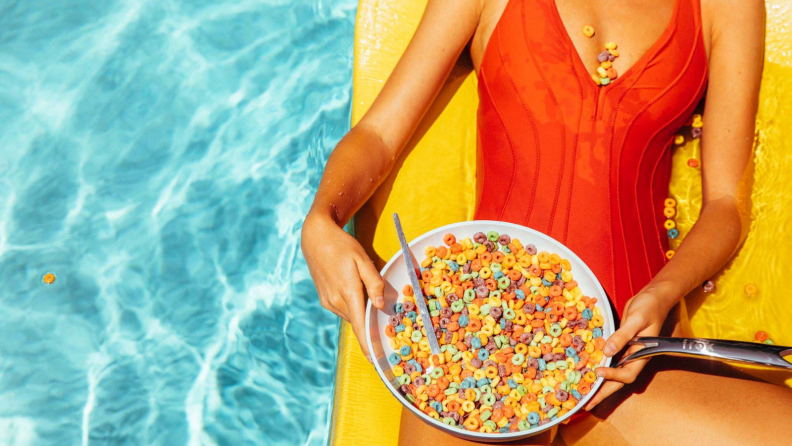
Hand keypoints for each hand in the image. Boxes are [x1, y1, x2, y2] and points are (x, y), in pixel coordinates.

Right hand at [301, 214, 384, 362]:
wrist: (316, 238)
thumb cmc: (343, 246)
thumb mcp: (362, 259)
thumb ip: (374, 283)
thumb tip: (381, 306)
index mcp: (348, 292)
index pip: (360, 326)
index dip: (368, 345)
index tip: (375, 360)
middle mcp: (336, 301)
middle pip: (358, 321)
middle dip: (370, 326)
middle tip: (386, 325)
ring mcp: (328, 301)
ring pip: (351, 315)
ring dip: (361, 314)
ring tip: (371, 301)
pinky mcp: (324, 299)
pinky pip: (343, 309)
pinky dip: (353, 307)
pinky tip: (357, 293)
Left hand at [585, 291, 672, 409]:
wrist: (654, 296)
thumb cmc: (650, 306)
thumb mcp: (636, 319)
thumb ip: (622, 335)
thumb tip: (607, 351)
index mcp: (642, 355)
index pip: (627, 373)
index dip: (612, 376)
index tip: (597, 372)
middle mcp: (635, 357)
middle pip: (618, 381)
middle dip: (602, 392)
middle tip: (586, 403)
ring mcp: (627, 352)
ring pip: (613, 372)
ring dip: (600, 383)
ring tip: (583, 393)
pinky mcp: (620, 344)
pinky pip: (609, 360)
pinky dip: (600, 366)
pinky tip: (587, 370)